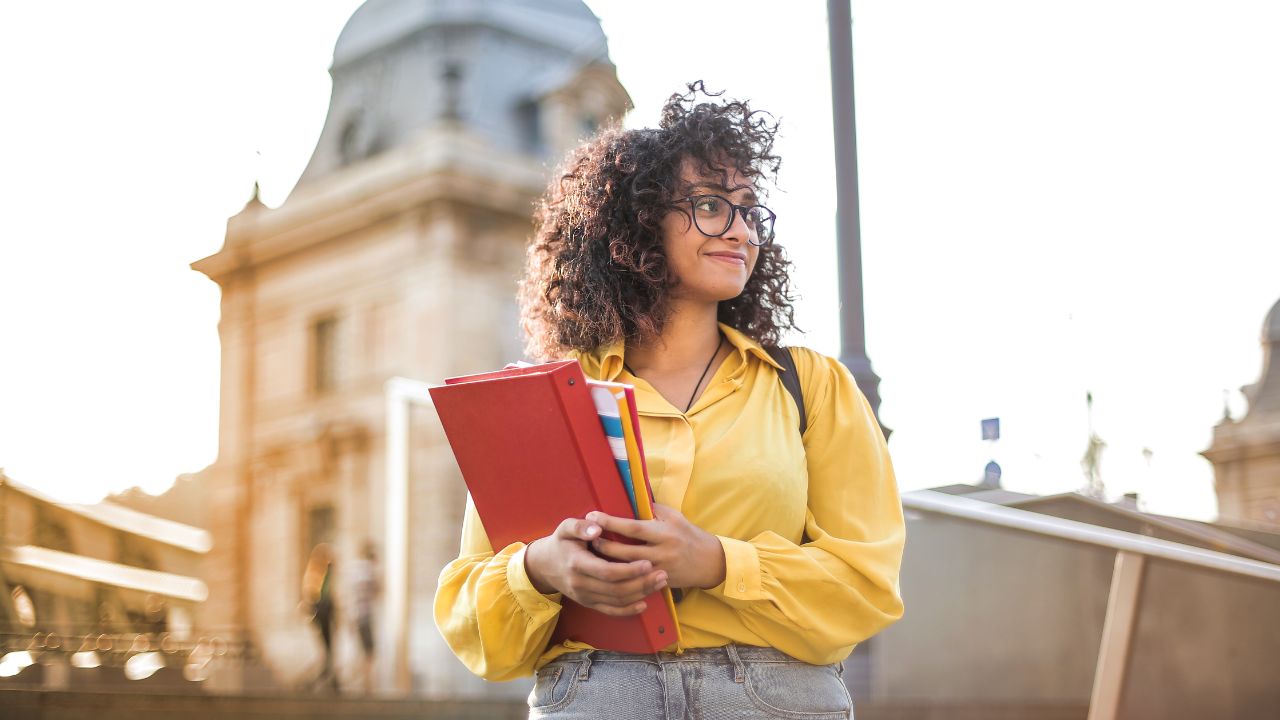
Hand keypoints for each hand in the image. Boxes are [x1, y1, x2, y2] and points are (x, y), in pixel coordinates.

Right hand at [524, 517, 669, 616]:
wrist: (544, 565)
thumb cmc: (561, 542)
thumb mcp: (565, 528)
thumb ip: (580, 526)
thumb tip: (597, 528)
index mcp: (577, 564)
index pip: (607, 572)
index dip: (629, 570)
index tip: (648, 563)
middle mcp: (580, 584)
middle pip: (616, 589)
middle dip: (641, 583)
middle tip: (662, 574)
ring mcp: (584, 596)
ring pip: (616, 601)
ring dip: (640, 594)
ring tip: (660, 583)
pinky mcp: (588, 603)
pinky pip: (610, 611)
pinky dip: (628, 610)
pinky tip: (644, 603)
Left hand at [586, 503, 726, 590]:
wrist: (709, 562)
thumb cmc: (688, 534)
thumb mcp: (674, 516)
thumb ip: (653, 509)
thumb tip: (629, 499)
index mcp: (664, 533)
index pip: (633, 527)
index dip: (611, 522)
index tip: (593, 515)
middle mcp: (662, 552)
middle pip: (626, 551)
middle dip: (604, 544)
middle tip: (587, 537)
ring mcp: (660, 570)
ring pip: (627, 569)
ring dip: (607, 561)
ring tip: (592, 553)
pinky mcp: (659, 583)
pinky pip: (635, 581)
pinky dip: (619, 576)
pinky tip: (606, 571)